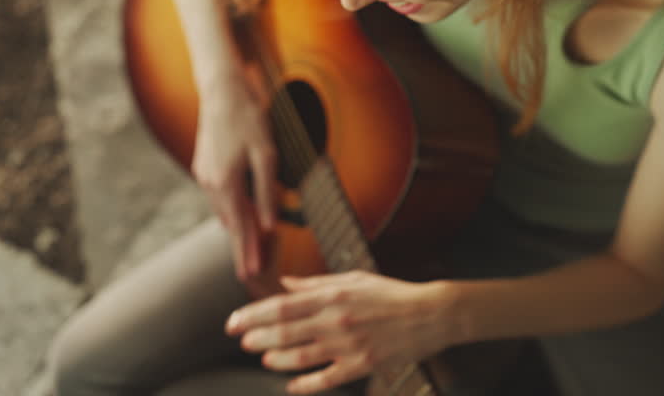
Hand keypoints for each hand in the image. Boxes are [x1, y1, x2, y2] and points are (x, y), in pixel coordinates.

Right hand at [192, 68, 279, 286]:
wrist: (221, 90)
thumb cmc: (248, 119)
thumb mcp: (266, 154)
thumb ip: (267, 192)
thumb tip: (269, 226)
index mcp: (226, 183)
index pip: (239, 228)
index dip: (246, 252)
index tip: (250, 275)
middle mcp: (211, 184)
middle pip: (229, 223)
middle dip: (241, 247)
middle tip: (251, 272)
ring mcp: (204, 175)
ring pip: (224, 210)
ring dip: (237, 228)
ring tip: (250, 250)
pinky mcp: (204, 167)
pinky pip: (219, 197)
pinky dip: (231, 209)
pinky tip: (240, 215)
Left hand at [225, 271, 453, 393]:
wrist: (429, 314)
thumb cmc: (390, 294)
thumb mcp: (352, 279)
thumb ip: (315, 284)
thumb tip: (283, 283)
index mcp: (333, 295)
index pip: (283, 305)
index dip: (254, 314)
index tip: (234, 321)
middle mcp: (337, 320)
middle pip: (287, 331)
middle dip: (259, 337)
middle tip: (243, 341)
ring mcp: (349, 345)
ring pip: (303, 356)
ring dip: (278, 358)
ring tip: (264, 358)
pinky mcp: (363, 365)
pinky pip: (328, 378)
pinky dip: (306, 384)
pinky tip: (291, 386)